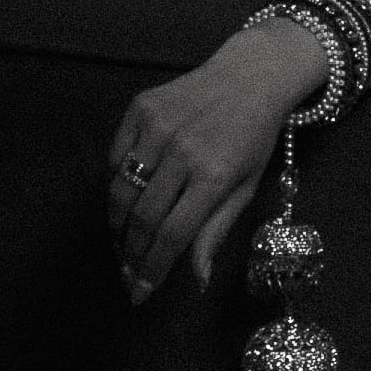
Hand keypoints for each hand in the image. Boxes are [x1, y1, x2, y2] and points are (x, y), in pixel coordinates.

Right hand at [107, 19, 326, 302]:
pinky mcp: (140, 109)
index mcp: (215, 176)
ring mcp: (158, 127)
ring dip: (116, 226)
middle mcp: (183, 151)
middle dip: (130, 255)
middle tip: (126, 275)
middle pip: (142, 218)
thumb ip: (216, 231)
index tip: (139, 293)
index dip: (152, 270)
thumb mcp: (246, 187)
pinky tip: (126, 199)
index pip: (173, 236)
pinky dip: (117, 184)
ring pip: (121, 191)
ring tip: (121, 245)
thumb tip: (195, 281)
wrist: (249, 77)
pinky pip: (116, 158)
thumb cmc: (254, 138)